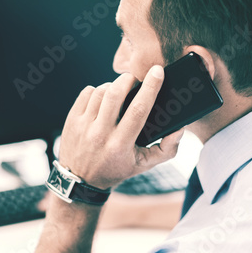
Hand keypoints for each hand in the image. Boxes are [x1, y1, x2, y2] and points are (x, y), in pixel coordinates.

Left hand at [59, 66, 183, 189]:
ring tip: (120, 92)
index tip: (157, 72)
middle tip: (135, 79)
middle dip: (128, 79)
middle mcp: (100, 134)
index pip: (138, 110)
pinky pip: (87, 93)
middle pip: (115, 93)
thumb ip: (167, 149)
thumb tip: (179, 128)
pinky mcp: (72, 120)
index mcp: (120, 145)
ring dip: (114, 86)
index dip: (150, 88)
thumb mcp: (144, 165)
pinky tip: (103, 99)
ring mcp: (83, 126)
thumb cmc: (116, 169)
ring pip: (101, 91)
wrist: (81, 181)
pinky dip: (98, 90)